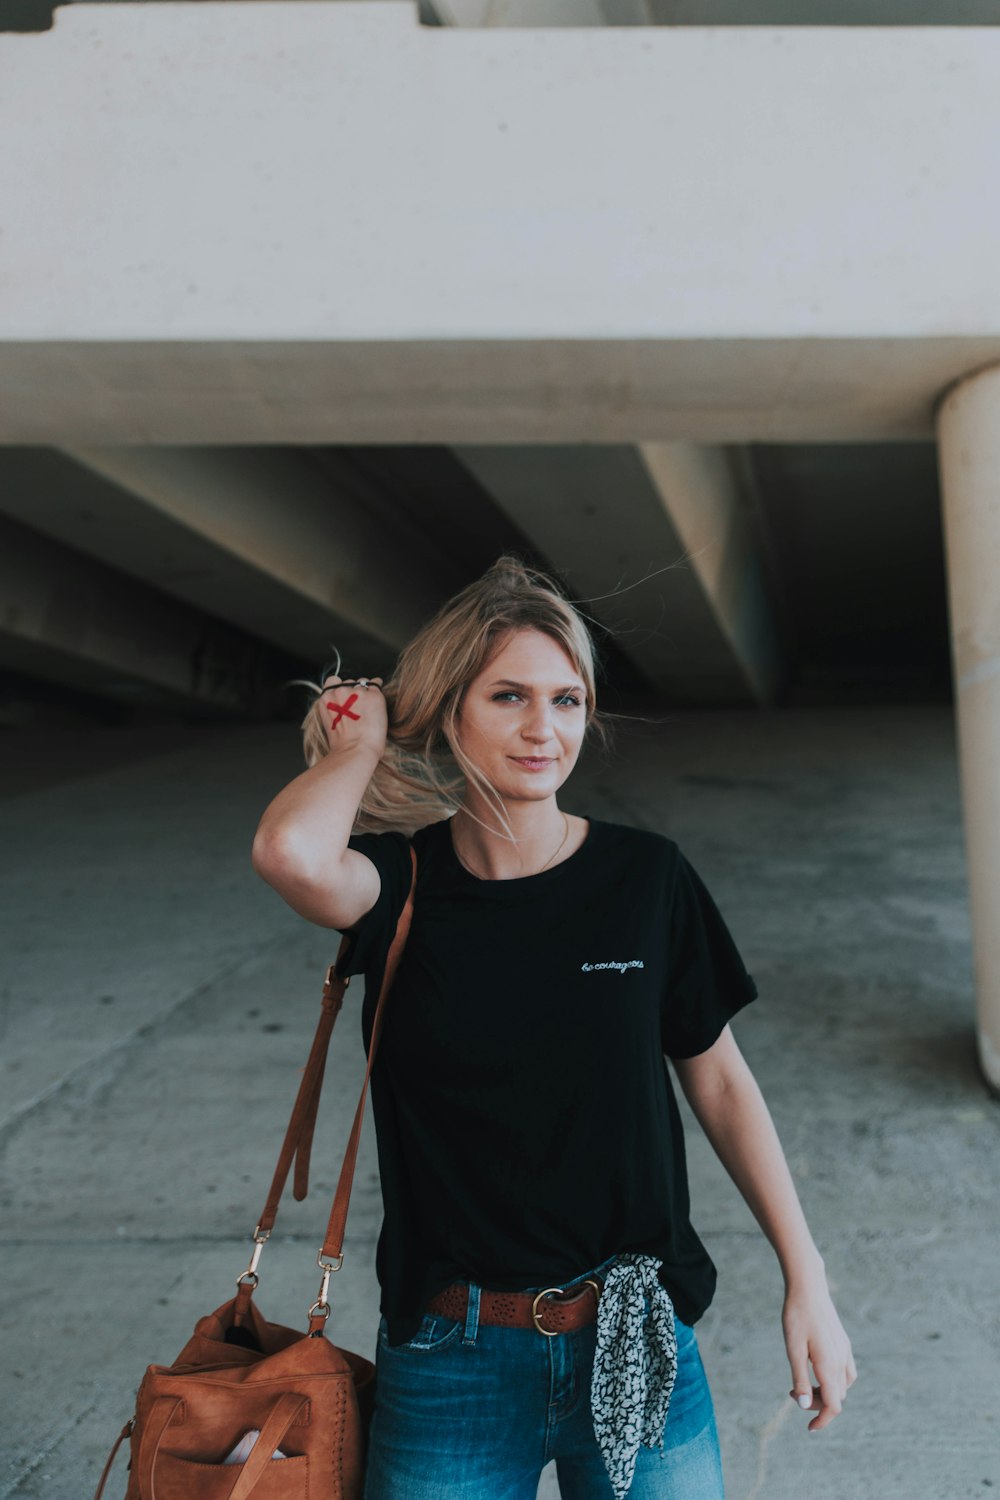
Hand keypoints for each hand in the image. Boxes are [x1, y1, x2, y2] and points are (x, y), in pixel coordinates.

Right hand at [318, 674, 386, 758]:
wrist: (355, 751)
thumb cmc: (343, 744)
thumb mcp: (330, 722)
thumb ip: (335, 706)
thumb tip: (347, 702)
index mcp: (326, 698)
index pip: (333, 681)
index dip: (341, 688)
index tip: (346, 698)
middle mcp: (340, 691)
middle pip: (350, 682)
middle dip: (355, 693)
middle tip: (359, 710)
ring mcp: (357, 692)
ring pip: (363, 683)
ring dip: (366, 693)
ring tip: (368, 712)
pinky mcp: (374, 695)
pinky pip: (377, 686)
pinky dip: (378, 695)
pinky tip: (377, 706)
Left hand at [782, 1277, 856, 1431]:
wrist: (808, 1287)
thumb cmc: (796, 1316)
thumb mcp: (793, 1349)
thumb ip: (799, 1378)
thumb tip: (803, 1406)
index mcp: (829, 1365)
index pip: (833, 1405)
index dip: (822, 1420)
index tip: (809, 1427)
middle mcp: (841, 1360)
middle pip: (836, 1397)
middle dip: (817, 1403)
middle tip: (792, 1391)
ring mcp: (844, 1350)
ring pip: (843, 1385)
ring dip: (826, 1391)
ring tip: (803, 1381)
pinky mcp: (843, 1342)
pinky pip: (846, 1371)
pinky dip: (834, 1379)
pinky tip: (818, 1369)